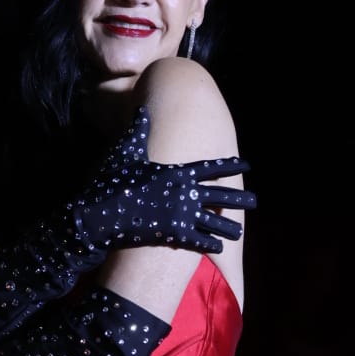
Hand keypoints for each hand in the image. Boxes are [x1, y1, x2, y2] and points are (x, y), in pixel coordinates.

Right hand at [68, 105, 256, 254]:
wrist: (99, 214)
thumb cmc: (111, 180)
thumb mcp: (126, 152)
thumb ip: (138, 131)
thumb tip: (141, 109)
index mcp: (177, 172)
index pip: (210, 167)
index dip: (229, 165)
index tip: (246, 165)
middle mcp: (184, 192)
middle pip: (220, 195)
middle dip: (239, 198)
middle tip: (255, 201)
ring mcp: (181, 215)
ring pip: (213, 222)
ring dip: (228, 227)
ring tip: (239, 232)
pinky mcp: (173, 235)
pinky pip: (199, 240)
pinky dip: (210, 244)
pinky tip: (219, 246)